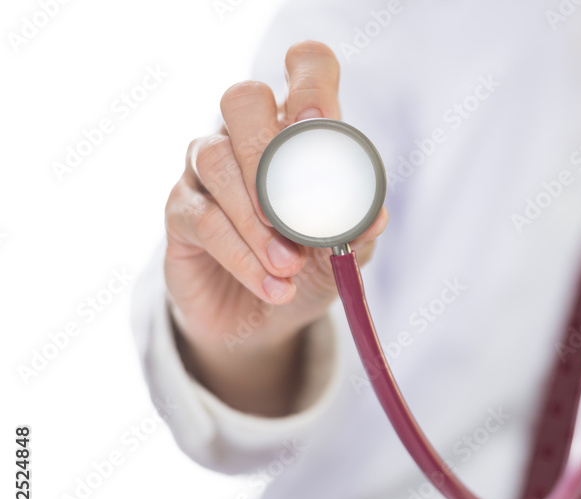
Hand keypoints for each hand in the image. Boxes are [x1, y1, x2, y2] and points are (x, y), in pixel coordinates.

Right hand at [164, 41, 386, 414]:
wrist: (265, 322)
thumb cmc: (309, 269)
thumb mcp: (343, 254)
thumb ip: (357, 231)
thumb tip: (374, 216)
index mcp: (297, 132)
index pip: (305, 70)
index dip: (311, 81)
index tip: (320, 120)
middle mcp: (247, 137)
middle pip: (242, 98)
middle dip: (267, 149)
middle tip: (293, 210)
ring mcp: (206, 170)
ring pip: (217, 161)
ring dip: (257, 220)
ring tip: (289, 265)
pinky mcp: (180, 212)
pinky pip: (203, 219)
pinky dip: (242, 257)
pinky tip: (273, 286)